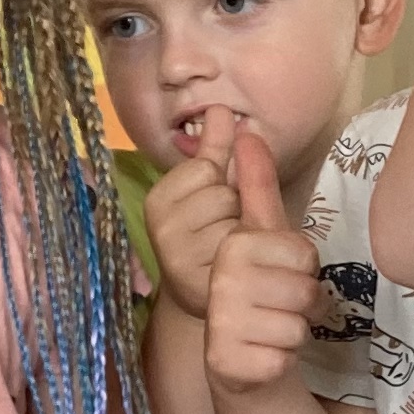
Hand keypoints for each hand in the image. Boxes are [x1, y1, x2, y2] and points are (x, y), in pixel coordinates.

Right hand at [141, 113, 245, 321]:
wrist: (214, 305)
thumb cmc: (218, 238)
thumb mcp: (217, 190)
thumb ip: (217, 152)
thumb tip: (219, 108)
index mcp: (158, 201)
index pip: (205, 167)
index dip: (221, 183)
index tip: (213, 207)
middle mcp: (161, 230)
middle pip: (222, 194)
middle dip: (235, 210)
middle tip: (226, 232)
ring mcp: (179, 261)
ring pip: (236, 222)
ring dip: (249, 235)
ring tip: (236, 252)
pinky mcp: (204, 289)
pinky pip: (246, 255)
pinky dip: (254, 259)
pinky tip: (244, 271)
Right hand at [202, 119, 324, 395]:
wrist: (236, 356)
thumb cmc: (256, 287)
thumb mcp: (261, 236)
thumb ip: (257, 186)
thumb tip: (248, 131)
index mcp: (231, 245)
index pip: (304, 254)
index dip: (304, 269)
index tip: (278, 273)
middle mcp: (220, 282)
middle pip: (306, 290)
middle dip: (303, 303)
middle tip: (277, 305)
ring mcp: (224, 326)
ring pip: (299, 326)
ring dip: (294, 332)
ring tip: (271, 329)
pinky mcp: (232, 365)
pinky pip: (286, 359)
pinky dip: (282, 361)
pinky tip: (263, 355)